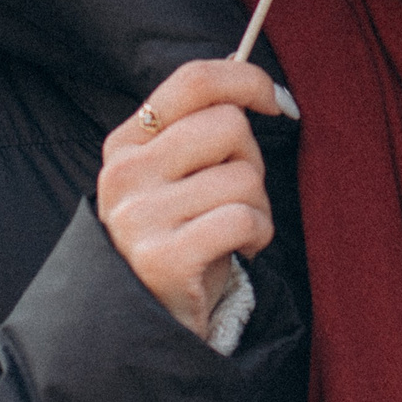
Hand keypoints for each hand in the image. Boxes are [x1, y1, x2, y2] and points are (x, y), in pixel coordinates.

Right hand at [98, 60, 279, 341]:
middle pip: (228, 125)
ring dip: (258, 206)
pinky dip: (258, 233)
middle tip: (236, 197)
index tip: (276, 100)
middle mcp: (125, 175)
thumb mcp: (177, 178)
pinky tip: (240, 249)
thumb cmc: (182, 238)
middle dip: (252, 160)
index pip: (192, 80)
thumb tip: (264, 87)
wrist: (151, 322)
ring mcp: (139, 217)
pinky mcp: (164, 257)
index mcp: (126, 145)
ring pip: (243, 175)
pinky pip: (242, 218)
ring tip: (234, 231)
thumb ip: (201, 130)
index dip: (246, 79)